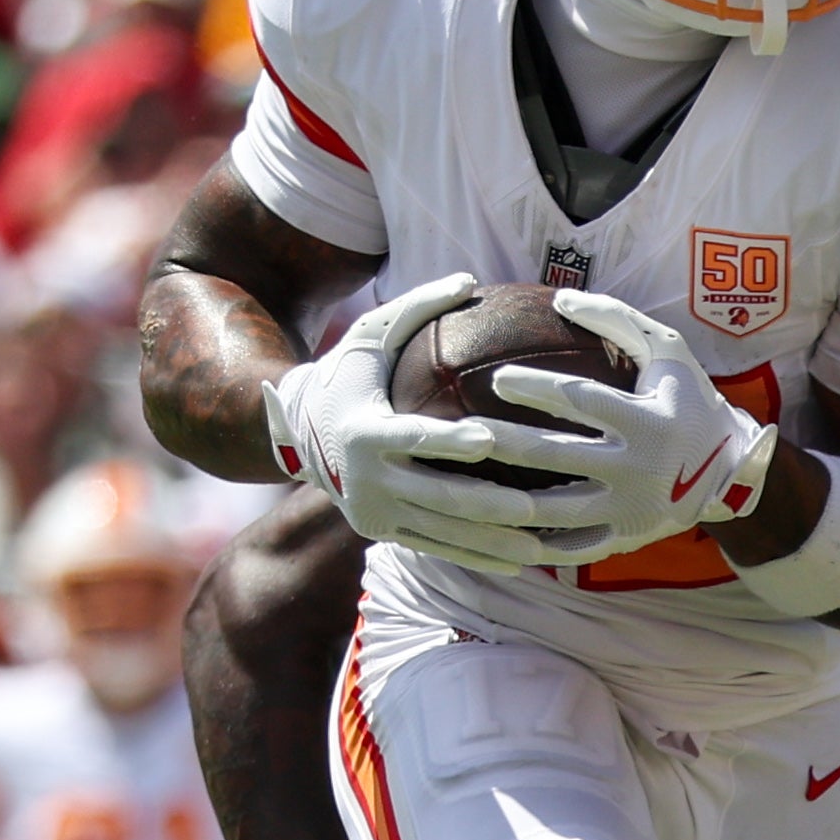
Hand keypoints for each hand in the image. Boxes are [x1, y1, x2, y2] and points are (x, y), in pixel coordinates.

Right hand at [263, 276, 609, 571]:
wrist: (295, 430)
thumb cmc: (346, 374)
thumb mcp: (369, 335)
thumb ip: (417, 308)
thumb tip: (468, 278)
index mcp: (363, 431)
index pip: (413, 438)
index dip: (449, 441)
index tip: (488, 439)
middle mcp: (366, 480)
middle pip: (436, 495)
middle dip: (488, 505)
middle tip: (537, 505)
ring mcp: (374, 513)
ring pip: (443, 532)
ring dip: (494, 541)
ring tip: (543, 542)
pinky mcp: (382, 533)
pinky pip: (438, 549)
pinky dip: (479, 556)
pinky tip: (522, 560)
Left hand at [487, 291, 780, 559]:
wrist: (731, 471)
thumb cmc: (689, 400)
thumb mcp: (669, 350)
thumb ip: (617, 319)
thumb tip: (559, 298)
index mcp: (649, 421)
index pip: (582, 401)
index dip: (536, 389)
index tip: (496, 378)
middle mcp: (639, 468)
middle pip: (559, 456)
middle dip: (507, 444)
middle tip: (464, 432)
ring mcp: (630, 510)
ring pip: (557, 509)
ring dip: (506, 500)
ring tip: (464, 486)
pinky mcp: (625, 540)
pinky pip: (571, 547)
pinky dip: (531, 540)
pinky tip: (492, 527)